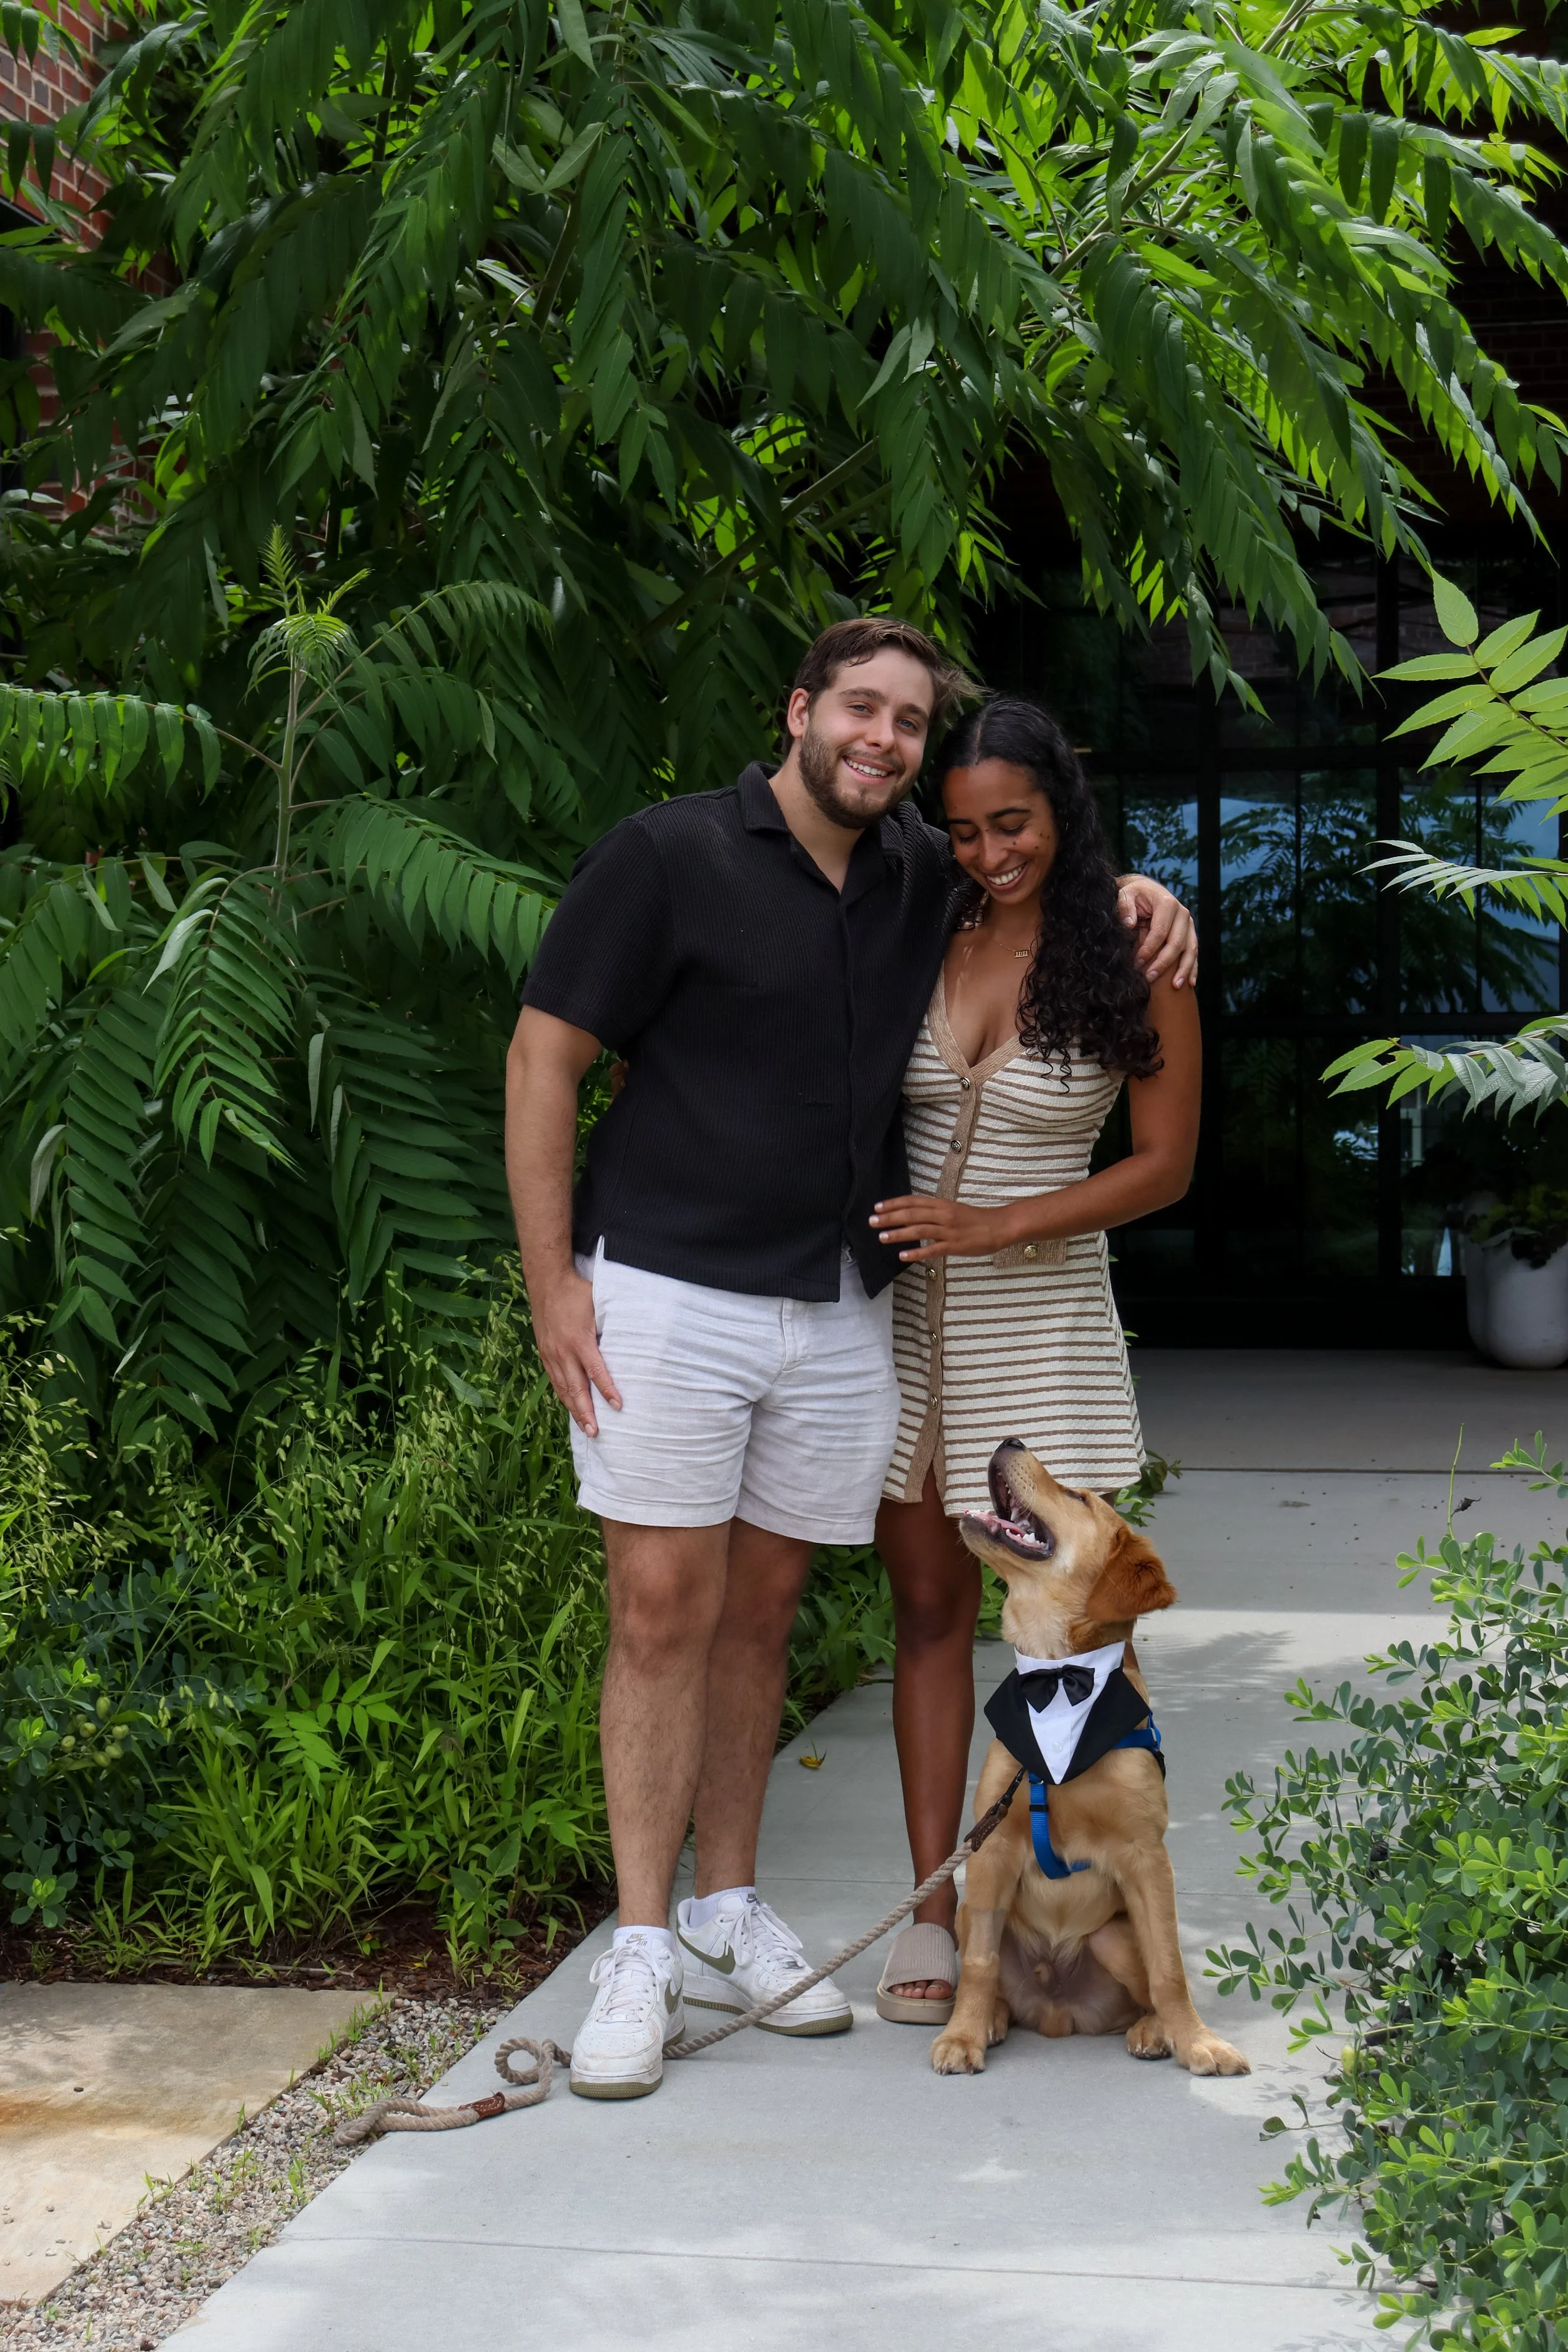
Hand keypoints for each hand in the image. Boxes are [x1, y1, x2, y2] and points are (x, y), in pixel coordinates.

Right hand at [531, 1267, 621, 1435]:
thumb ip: (609, 1327)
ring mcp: (551, 1354)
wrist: (547, 1281)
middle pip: (576, 1389)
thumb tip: (629, 1341)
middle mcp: (563, 1352)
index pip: (596, 1372)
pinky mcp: (544, 1353)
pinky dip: (563, 1396)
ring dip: (574, 1409)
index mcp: (579, 1340)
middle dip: (586, 1412)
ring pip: (563, 1388)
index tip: (618, 1406)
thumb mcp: (598, 1306)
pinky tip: (570, 1406)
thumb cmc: (577, 1292)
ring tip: (585, 1427)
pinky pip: (554, 1380)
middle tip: (596, 1432)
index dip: (608, 1391)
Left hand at [870, 1196, 1001, 1263]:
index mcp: (941, 1204)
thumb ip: (932, 1212)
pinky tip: (903, 1256)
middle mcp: (943, 1215)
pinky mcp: (955, 1246)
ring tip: (881, 1237)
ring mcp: (948, 1231)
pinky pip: (932, 1250)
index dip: (893, 1204)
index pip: (912, 1201)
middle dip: (889, 1218)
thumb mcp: (951, 1209)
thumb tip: (909, 1216)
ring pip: (919, 1230)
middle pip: (912, 1214)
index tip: (877, 1207)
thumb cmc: (974, 1219)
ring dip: (898, 1233)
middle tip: (871, 1221)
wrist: (998, 1226)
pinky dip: (916, 1253)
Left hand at [1115, 876, 1197, 990]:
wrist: (1147, 890)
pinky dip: (1192, 967)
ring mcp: (1189, 924)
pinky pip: (1194, 951)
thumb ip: (1125, 906)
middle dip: (1163, 962)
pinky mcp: (1190, 932)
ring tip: (1175, 986)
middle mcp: (1182, 913)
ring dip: (1183, 969)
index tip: (1137, 962)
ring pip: (1190, 949)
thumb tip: (1129, 923)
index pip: (1160, 931)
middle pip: (1177, 943)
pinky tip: (1190, 982)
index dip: (1149, 949)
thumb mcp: (1126, 895)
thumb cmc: (1134, 895)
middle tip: (1149, 977)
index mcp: (1167, 904)